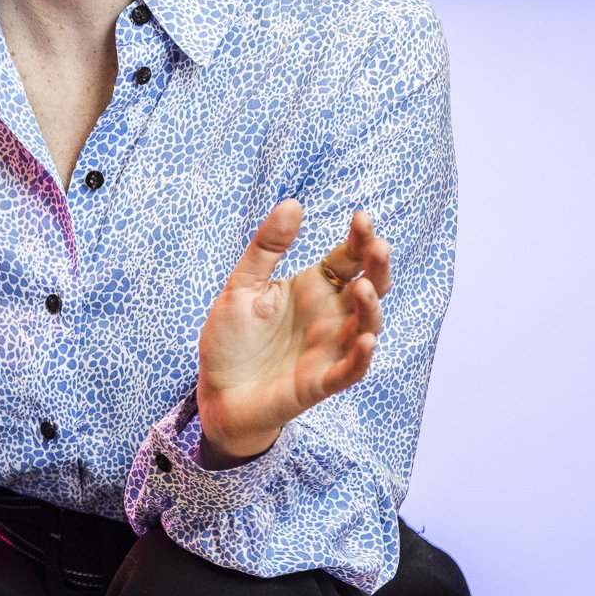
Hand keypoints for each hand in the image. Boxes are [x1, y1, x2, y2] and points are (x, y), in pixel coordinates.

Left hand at [195, 200, 389, 464]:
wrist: (216, 392)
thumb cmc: (232, 339)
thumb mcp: (242, 286)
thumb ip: (266, 249)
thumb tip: (292, 203)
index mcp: (315, 289)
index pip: (348, 259)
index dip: (359, 240)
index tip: (361, 218)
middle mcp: (330, 316)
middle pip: (369, 287)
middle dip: (378, 267)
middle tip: (377, 245)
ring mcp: (330, 349)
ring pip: (366, 326)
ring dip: (370, 308)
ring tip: (363, 289)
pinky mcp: (321, 382)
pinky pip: (350, 370)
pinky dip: (361, 357)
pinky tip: (365, 340)